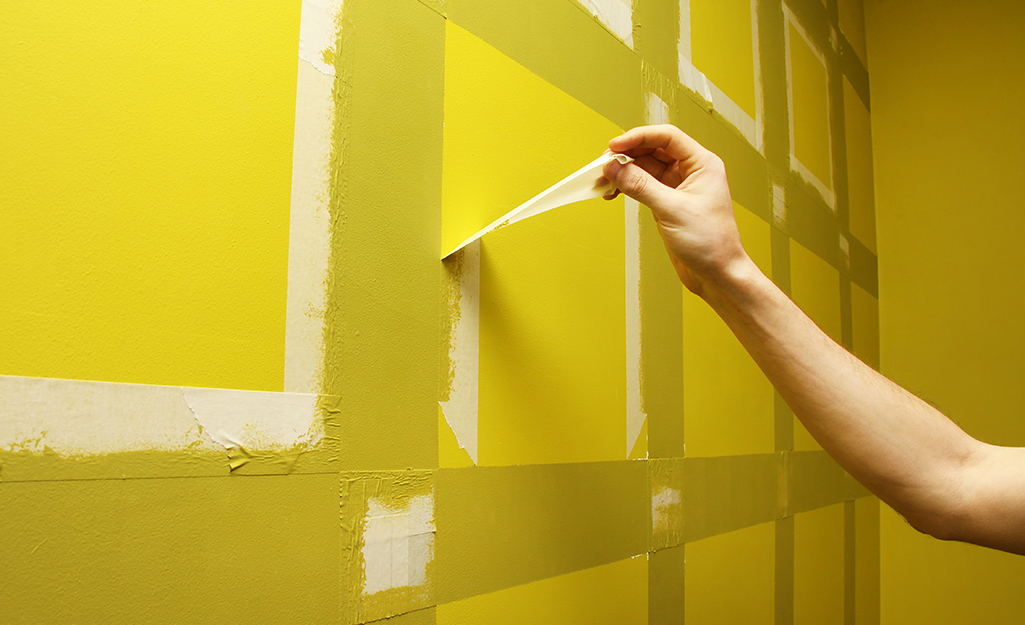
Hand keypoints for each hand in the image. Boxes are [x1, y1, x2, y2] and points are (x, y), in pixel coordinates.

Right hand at [602, 124, 749, 296]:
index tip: (614, 146)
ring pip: (644, 168)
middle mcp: (690, 171)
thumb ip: (641, 186)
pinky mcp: (667, 203)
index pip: (666, 137)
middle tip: (603, 166)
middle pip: (652, 150)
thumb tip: (615, 167)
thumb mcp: (672, 210)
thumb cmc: (710, 243)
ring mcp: (677, 187)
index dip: (638, 137)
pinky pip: (642, 186)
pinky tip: (613, 193)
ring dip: (622, 173)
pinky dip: (626, 187)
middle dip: (626, 156)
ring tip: (603, 183)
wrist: (717, 275)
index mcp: (702, 164)